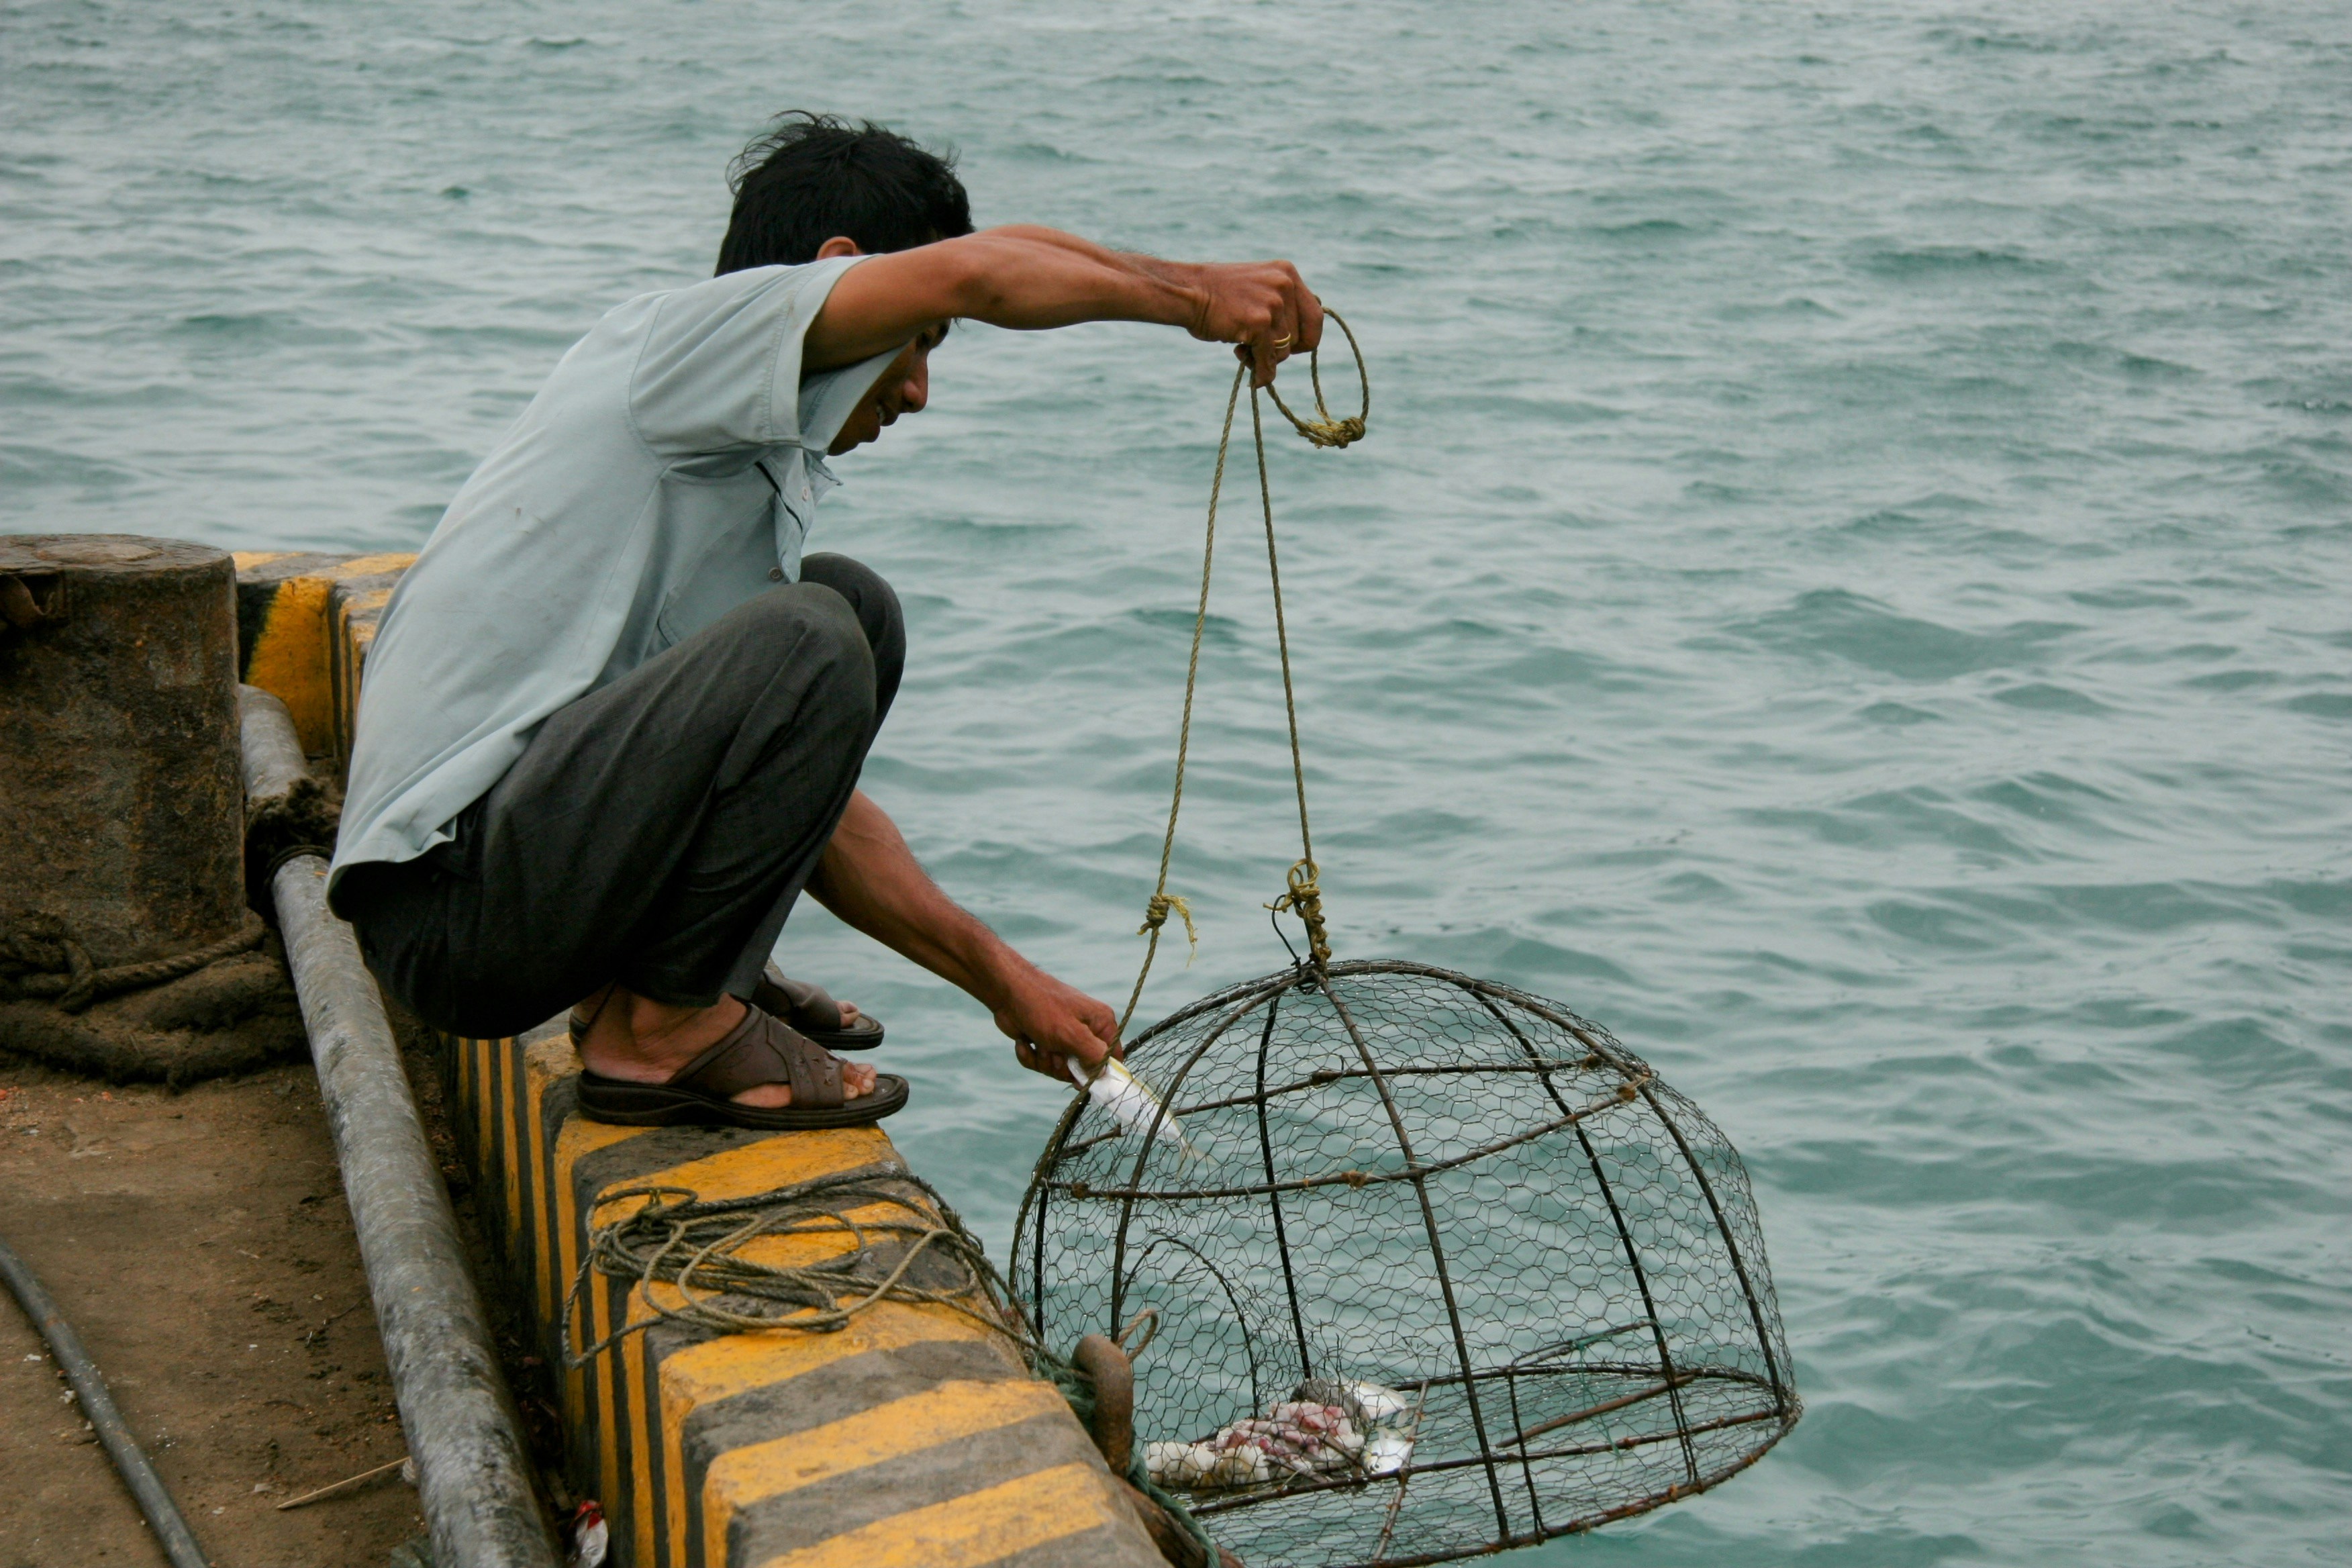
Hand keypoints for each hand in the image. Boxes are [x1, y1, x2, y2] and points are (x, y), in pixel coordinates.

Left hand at [992, 966, 1122, 1083]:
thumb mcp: (1072, 1035)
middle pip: (1083, 1069)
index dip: (1100, 1073)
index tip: (1082, 1081)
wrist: (1007, 993)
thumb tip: (1106, 1074)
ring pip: (1059, 1069)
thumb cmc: (1043, 1008)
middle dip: (1063, 1067)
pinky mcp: (1044, 1042)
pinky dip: (1030, 1056)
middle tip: (1054, 1054)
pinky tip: (1024, 1041)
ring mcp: (1064, 1037)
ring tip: (1038, 1042)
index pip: (1112, 1058)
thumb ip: (1094, 1056)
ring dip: (1045, 1061)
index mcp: (1101, 1023)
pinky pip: (1041, 1063)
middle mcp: (1086, 1030)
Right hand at [1184, 259, 1325, 387]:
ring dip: (1266, 359)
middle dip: (1282, 351)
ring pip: (1285, 350)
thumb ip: (1280, 305)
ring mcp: (1273, 303)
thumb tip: (1296, 339)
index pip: (1316, 315)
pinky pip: (1269, 360)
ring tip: (1243, 352)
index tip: (1289, 346)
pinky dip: (1263, 375)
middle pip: (1301, 336)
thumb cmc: (1216, 294)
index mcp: (1287, 273)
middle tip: (1259, 352)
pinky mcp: (1259, 323)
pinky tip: (1255, 379)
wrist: (1186, 291)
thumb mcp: (1257, 287)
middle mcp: (1285, 284)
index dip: (1306, 337)